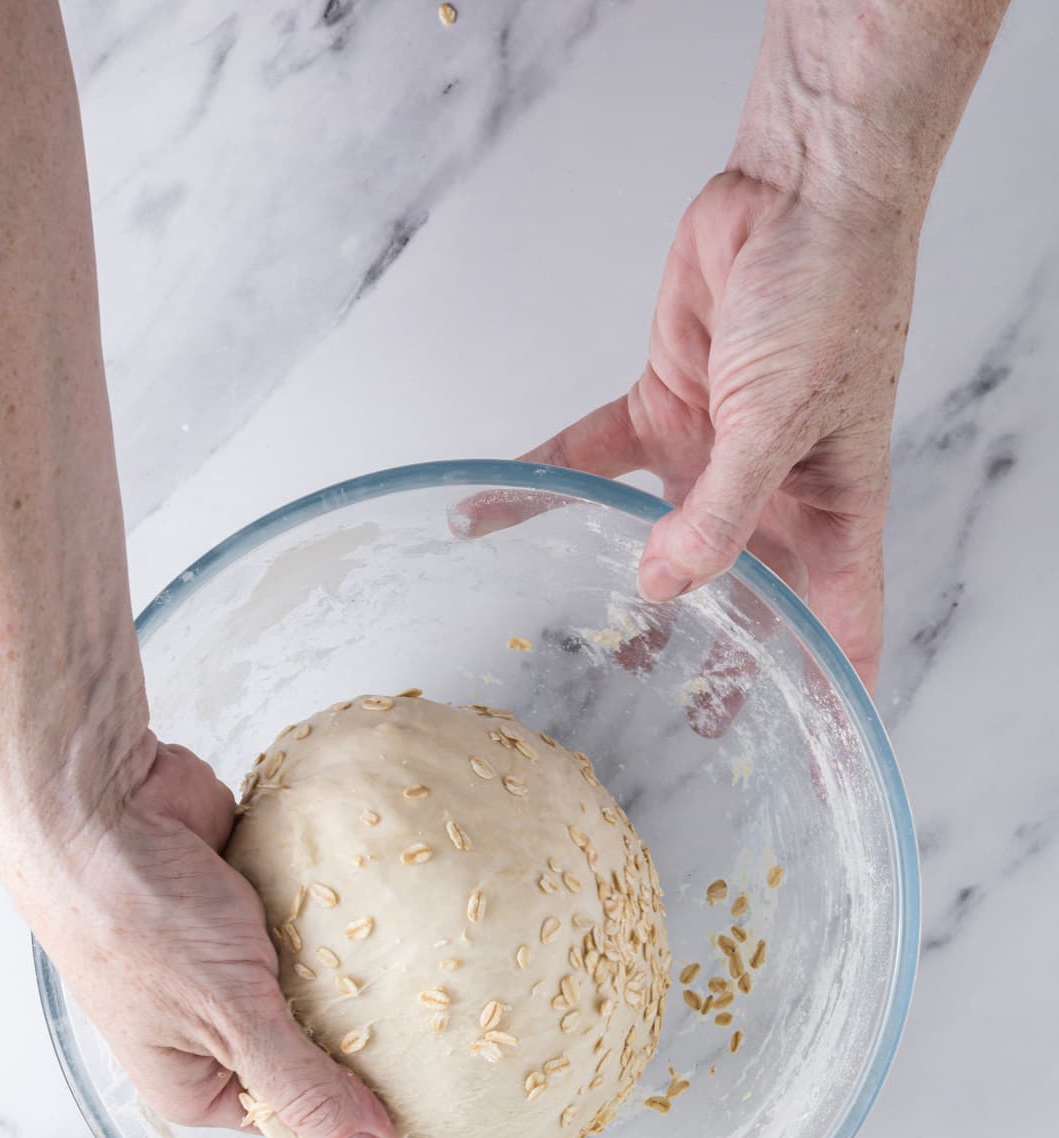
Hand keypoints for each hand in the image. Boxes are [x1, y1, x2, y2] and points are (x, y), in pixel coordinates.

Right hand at [22, 739, 399, 1137]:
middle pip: (310, 1048)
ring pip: (315, 979)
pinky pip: (312, 918)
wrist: (97, 799)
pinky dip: (340, 910)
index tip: (432, 1110)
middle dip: (364, 1037)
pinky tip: (398, 914)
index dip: (357, 1116)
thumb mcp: (230, 1019)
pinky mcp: (246, 895)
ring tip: (437, 979)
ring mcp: (227, 958)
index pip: (295, 1119)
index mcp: (191, 1081)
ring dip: (357, 969)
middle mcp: (207, 1026)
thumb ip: (304, 1089)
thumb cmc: (139, 919)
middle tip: (450, 1040)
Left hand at [527, 170, 921, 693]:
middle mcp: (774, 496)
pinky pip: (592, 462)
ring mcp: (715, 456)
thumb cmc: (830, 297)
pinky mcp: (661, 409)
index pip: (841, 622)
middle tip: (664, 724)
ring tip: (570, 645)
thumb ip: (721, 516)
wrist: (795, 193)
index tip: (804, 748)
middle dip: (710, 658)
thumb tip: (666, 589)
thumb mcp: (780, 424)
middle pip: (743, 599)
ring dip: (616, 588)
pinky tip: (491, 512)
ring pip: (658, 543)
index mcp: (833, 512)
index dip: (827, 688)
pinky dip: (543, 485)